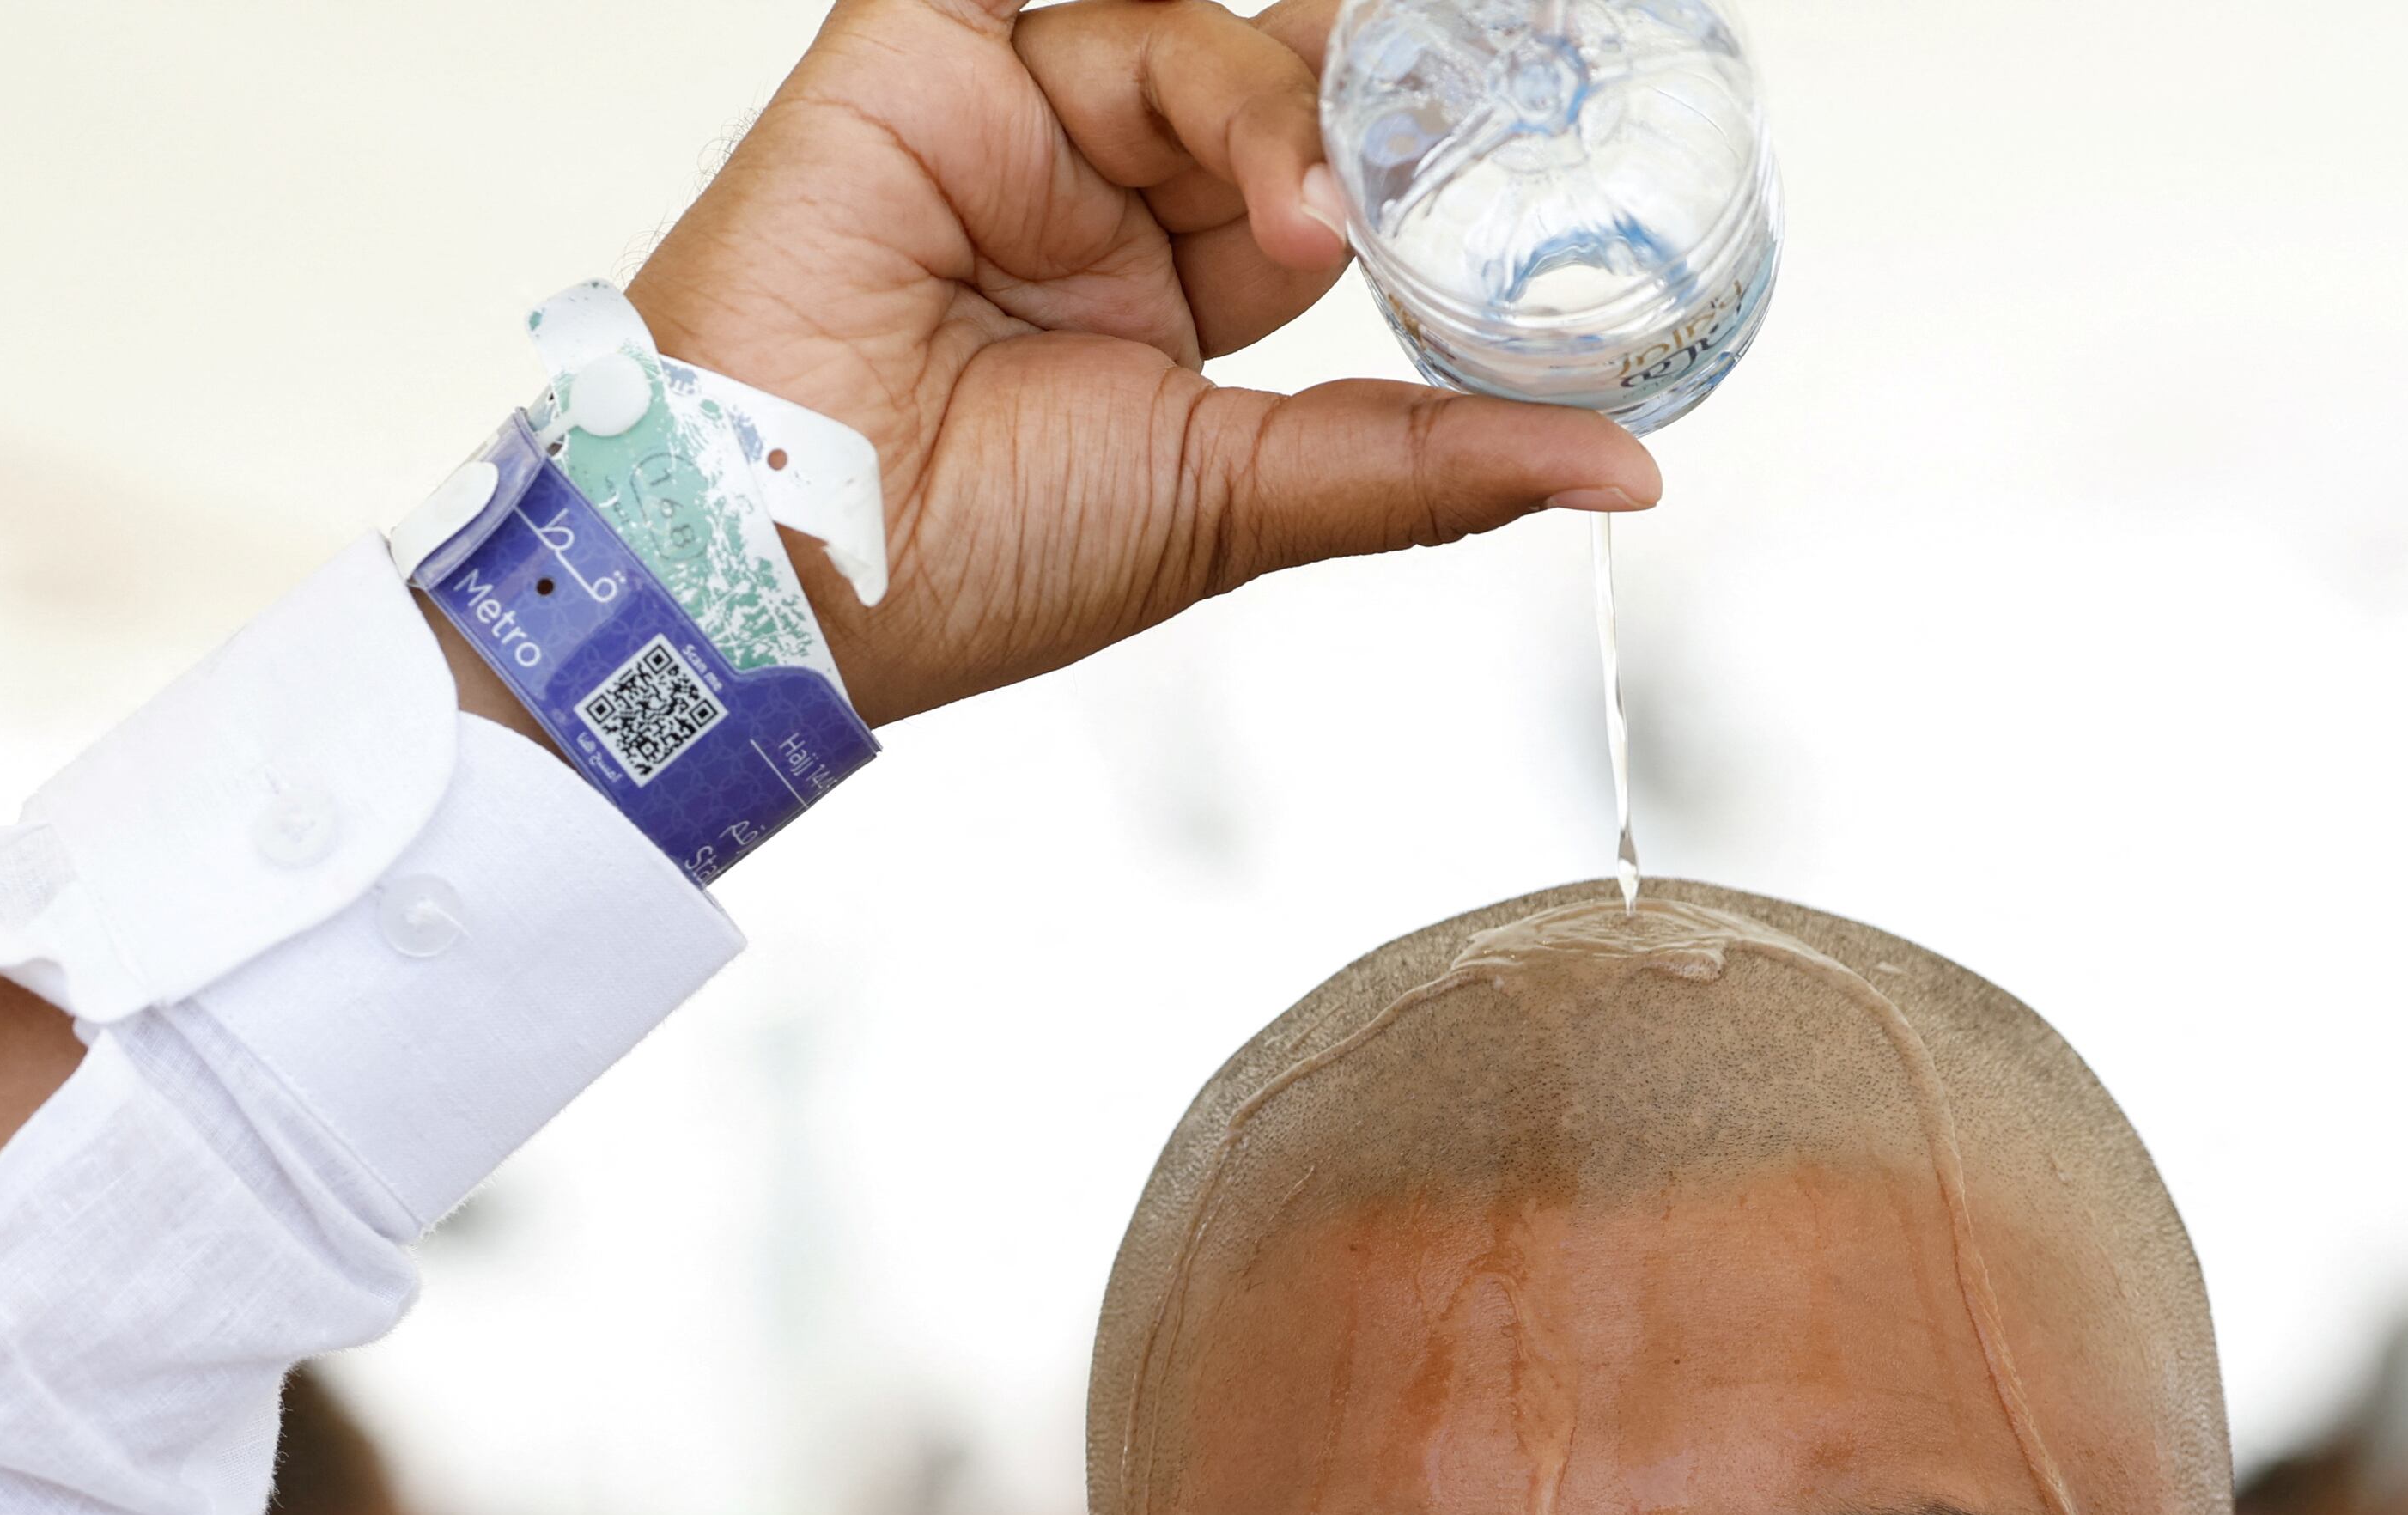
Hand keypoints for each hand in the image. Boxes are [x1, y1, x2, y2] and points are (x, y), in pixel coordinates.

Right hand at [626, 0, 1662, 726]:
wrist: (784, 568)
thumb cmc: (969, 566)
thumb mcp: (1237, 504)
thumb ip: (1422, 462)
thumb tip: (1623, 470)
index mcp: (1166, 306)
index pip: (1326, 189)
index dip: (1418, 164)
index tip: (1532, 141)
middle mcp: (1092, 201)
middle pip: (1275, 91)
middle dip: (1375, 96)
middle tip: (1487, 79)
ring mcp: (1008, 122)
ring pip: (1185, 40)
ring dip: (1265, 111)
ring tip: (1306, 215)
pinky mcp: (916, 54)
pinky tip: (1245, 35)